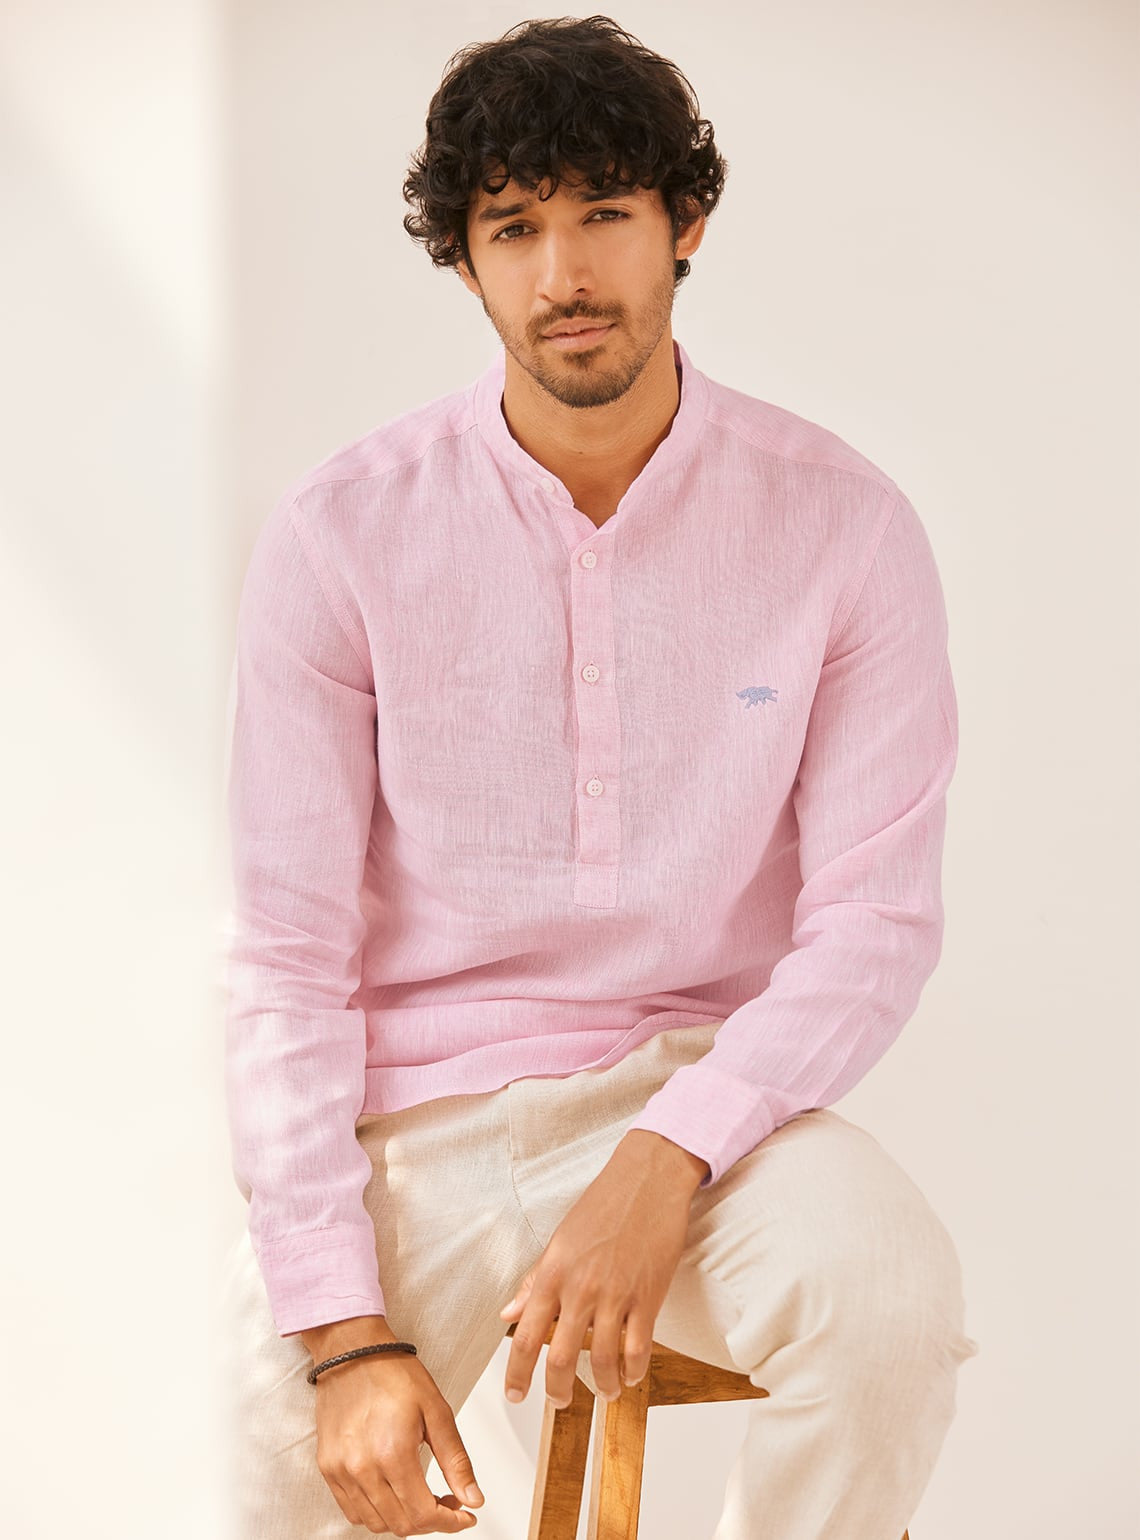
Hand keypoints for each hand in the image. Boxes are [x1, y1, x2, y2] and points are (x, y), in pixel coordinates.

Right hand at [304, 1325, 483, 1534]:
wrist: (351, 1352)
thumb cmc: (393, 1374)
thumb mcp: (437, 1411)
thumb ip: (456, 1460)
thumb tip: (473, 1499)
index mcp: (393, 1452)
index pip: (423, 1515)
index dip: (449, 1522)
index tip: (464, 1516)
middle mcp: (363, 1468)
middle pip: (402, 1525)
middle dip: (432, 1521)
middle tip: (448, 1501)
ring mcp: (341, 1471)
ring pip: (377, 1524)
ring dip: (405, 1520)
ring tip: (421, 1496)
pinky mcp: (328, 1468)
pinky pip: (353, 1512)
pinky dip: (377, 1513)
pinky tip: (393, 1493)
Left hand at [499, 1131, 707, 1408]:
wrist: (646, 1180)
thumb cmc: (602, 1204)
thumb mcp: (560, 1239)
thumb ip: (535, 1280)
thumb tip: (508, 1312)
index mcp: (553, 1273)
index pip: (525, 1336)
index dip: (517, 1374)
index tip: (515, 1395)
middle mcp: (580, 1289)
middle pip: (562, 1359)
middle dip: (557, 1391)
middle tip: (559, 1401)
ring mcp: (615, 1295)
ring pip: (603, 1361)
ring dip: (602, 1387)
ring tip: (604, 1391)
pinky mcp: (648, 1298)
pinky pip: (637, 1350)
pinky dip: (632, 1372)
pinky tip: (630, 1376)